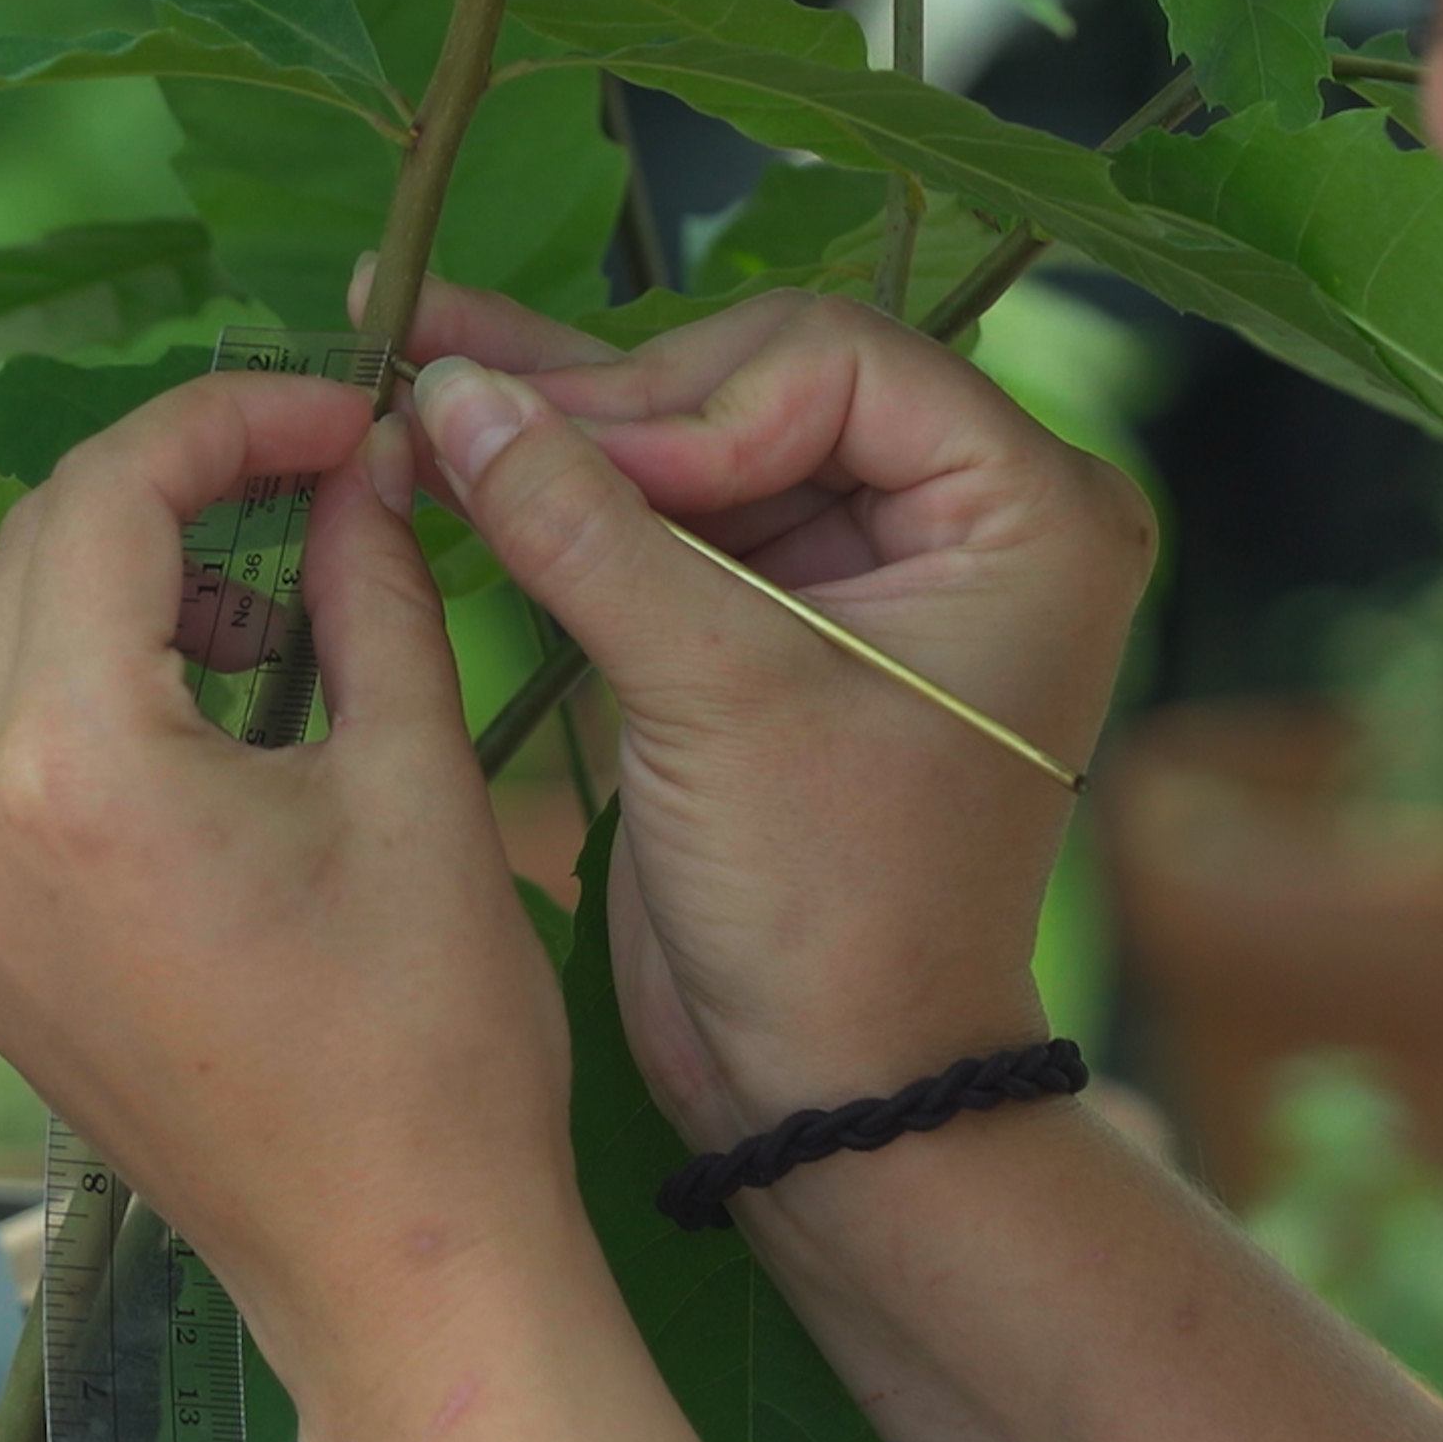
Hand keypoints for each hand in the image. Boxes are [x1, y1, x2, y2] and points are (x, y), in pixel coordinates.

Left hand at [0, 371, 574, 1366]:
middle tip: (307, 492)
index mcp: (71, 770)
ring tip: (249, 622)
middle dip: (163, 493)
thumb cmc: (429, 1046)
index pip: (106, 500)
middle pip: (20, 549)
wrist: (391, 1262)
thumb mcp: (417, 781)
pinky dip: (48, 683)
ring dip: (90, 581)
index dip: (229, 421)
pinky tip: (185, 712)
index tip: (336, 414)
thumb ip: (372, 587)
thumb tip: (362, 462)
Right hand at [377, 275, 1153, 1149]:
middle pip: (752, 383)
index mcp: (1028, 514)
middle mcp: (962, 516)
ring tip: (414, 351)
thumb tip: (454, 388)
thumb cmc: (831, 911)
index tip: (564, 469)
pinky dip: (560, 484)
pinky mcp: (769, 616)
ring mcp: (861, 562)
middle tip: (446, 392)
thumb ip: (584, 530)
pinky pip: (661, 514)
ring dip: (558, 417)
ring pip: (693, 436)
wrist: (826, 1090)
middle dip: (605, 405)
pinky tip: (444, 419)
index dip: (687, 406)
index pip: (831, 365)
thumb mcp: (715, 698)